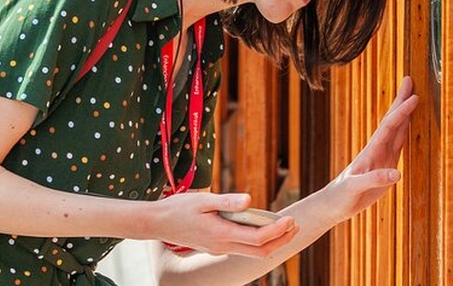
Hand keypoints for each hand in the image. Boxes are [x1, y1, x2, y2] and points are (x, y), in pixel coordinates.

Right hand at [150, 192, 297, 256]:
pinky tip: (261, 228)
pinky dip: (258, 242)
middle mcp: (222, 246)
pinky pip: (242, 249)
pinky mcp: (215, 247)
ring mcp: (219, 249)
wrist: (157, 223)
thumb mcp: (203, 199)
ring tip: (284, 226)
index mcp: (221, 234)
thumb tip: (250, 200)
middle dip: (281, 240)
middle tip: (295, 225)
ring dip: (271, 242)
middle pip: (260, 251)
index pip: (258, 238)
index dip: (277, 231)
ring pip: (252, 253)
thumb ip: (227, 201)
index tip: (289, 219)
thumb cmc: (178, 208)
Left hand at [325, 76, 417, 221]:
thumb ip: (375, 179)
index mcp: (371, 151)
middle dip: (400, 101)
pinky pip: (398, 144)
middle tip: (409, 80)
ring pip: (396, 129)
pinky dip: (406, 131)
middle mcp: (377, 149)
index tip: (414, 97)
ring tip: (412, 96)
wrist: (335, 203)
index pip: (389, 127)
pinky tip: (410, 124)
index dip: (401, 112)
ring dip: (404, 112)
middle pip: (392, 120)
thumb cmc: (342, 195)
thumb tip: (397, 173)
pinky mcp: (385, 165)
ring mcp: (381, 155)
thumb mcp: (355, 188)